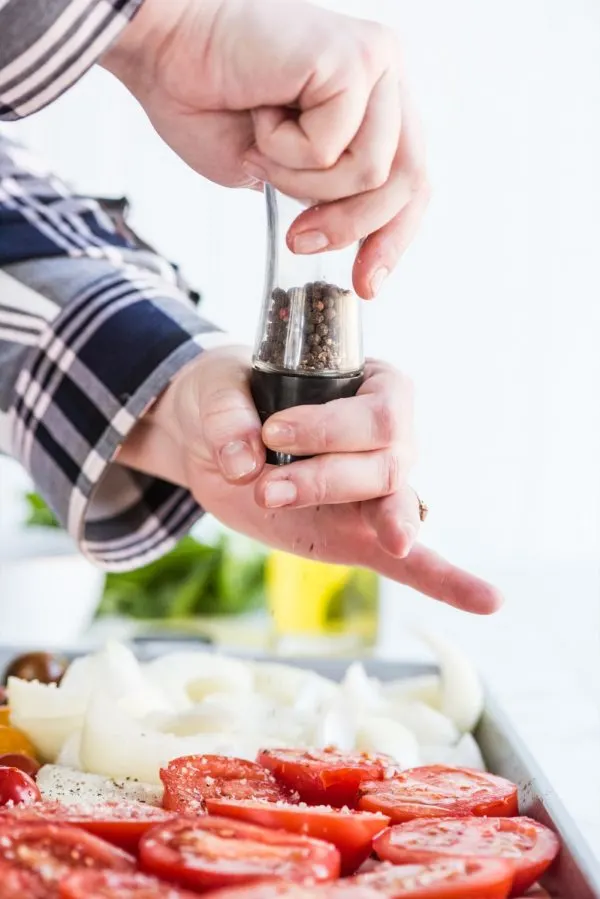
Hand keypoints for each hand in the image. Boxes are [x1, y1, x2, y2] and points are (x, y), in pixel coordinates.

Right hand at [102, 0, 428, 298]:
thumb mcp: (280, 172)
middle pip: (406, 182)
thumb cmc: (208, 102)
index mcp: (374, 103)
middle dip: (353, 227)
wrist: (163, 48)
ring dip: (303, 179)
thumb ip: (327, 196)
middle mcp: (385, 77)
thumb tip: (355, 234)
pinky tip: (261, 110)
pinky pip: (332, 147)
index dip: (391, 240)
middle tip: (298, 240)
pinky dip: (285, 149)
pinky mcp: (353, 59)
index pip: (409, 182)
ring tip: (264, 141)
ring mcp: (376, 65)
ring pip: (370, 172)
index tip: (366, 284)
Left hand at [117, 347, 501, 614]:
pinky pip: (413, 564)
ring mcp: (376, 493)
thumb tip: (244, 463)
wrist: (209, 438)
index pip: (380, 410)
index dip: (330, 425)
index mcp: (370, 387)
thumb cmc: (229, 397)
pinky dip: (446, 581)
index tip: (273, 431)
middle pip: (389, 463)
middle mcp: (388, 441)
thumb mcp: (218, 391)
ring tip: (299, 511)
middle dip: (327, 476)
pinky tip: (488, 600)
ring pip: (393, 506)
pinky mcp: (356, 535)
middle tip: (266, 486)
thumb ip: (229, 420)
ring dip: (356, 518)